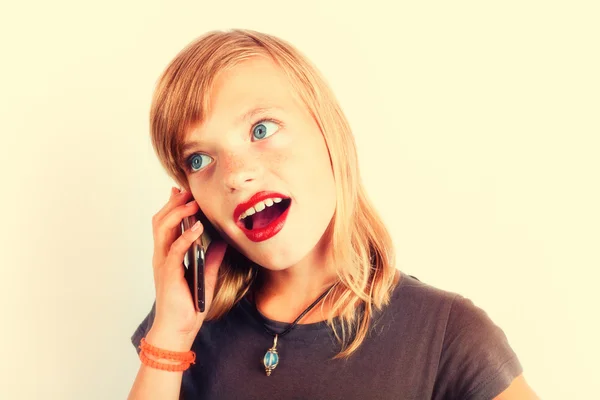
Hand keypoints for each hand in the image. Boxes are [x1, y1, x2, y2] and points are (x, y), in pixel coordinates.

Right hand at [148, 187, 226, 349]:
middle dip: (174, 203)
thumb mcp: (205, 276)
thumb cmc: (189, 305)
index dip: (172, 206)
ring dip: (178, 213)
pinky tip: (198, 227)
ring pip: (163, 229)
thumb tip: (222, 242)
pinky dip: (186, 236)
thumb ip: (211, 258)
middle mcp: (162, 256)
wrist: (178, 329)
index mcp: (168, 255)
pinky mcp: (169, 273)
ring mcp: (163, 263)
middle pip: (161, 220)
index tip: (182, 191)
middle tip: (187, 190)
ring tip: (193, 204)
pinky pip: (175, 250)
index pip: (166, 223)